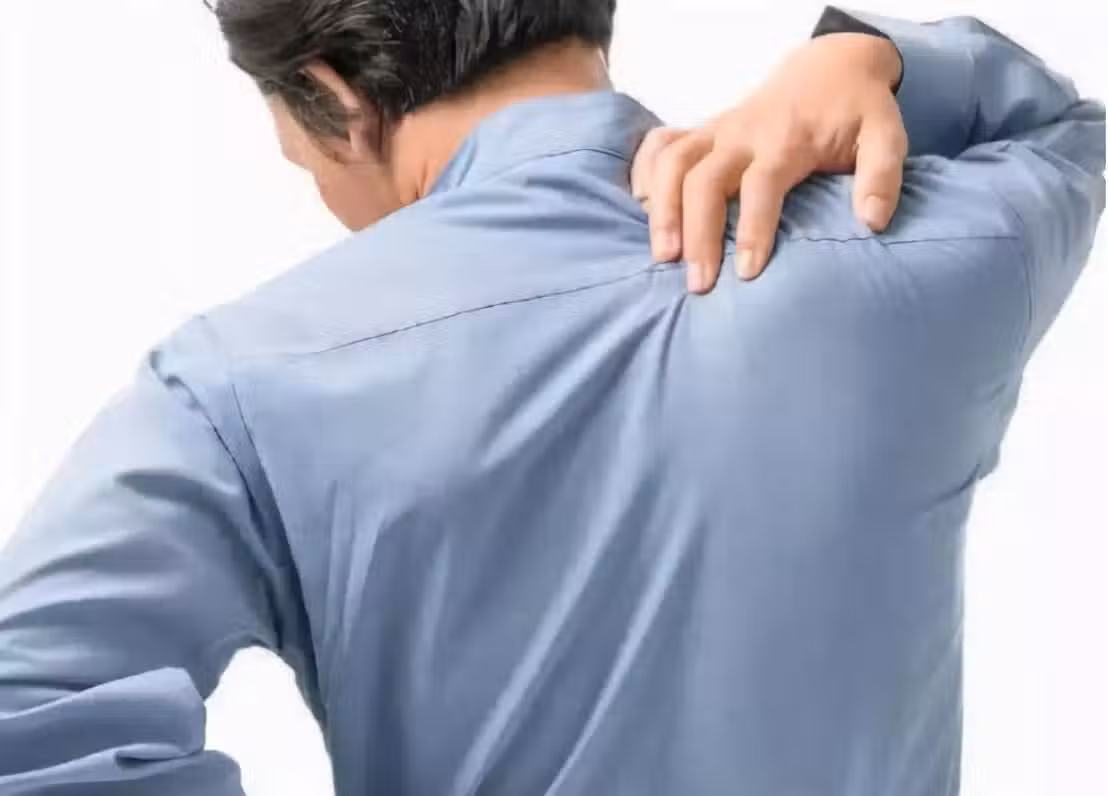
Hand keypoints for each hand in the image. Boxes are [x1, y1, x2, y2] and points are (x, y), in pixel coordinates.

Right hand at [631, 33, 906, 291]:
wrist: (830, 67)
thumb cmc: (856, 112)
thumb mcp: (887, 135)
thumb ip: (882, 176)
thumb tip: (872, 222)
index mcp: (787, 138)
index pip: (761, 184)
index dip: (752, 228)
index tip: (747, 272)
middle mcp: (743, 133)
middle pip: (704, 179)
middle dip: (696, 233)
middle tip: (698, 283)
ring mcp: (717, 130)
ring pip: (674, 163)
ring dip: (663, 210)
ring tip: (662, 257)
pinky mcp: (703, 131)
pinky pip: (660, 145)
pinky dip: (644, 173)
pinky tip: (641, 208)